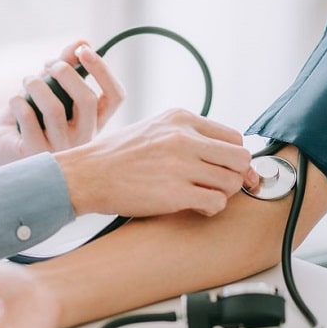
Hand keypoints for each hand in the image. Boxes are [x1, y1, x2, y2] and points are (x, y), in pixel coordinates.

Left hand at [0, 41, 124, 168]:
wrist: (3, 148)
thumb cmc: (33, 116)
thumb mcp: (51, 88)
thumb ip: (67, 65)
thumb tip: (82, 42)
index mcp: (95, 122)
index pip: (116, 97)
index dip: (103, 70)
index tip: (84, 51)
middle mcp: (84, 139)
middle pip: (88, 101)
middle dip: (68, 74)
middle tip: (52, 65)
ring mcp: (61, 150)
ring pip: (54, 109)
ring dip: (37, 85)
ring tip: (27, 80)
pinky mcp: (35, 154)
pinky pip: (29, 118)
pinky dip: (19, 101)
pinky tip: (15, 100)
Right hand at [56, 108, 259, 217]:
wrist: (86, 174)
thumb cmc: (117, 156)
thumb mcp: (154, 130)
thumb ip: (187, 136)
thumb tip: (223, 155)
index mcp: (181, 119)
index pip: (234, 137)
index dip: (232, 157)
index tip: (224, 169)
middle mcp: (184, 138)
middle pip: (240, 158)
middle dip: (234, 175)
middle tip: (218, 185)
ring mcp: (181, 165)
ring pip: (232, 181)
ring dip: (222, 193)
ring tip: (202, 196)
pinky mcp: (175, 193)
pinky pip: (217, 202)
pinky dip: (211, 208)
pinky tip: (195, 207)